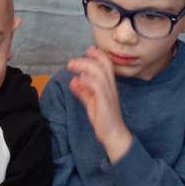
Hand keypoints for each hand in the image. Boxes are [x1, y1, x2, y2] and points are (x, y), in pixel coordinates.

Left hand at [67, 47, 132, 161]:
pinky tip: (80, 79)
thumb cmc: (104, 119)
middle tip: (73, 61)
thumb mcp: (91, 102)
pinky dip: (88, 79)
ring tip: (72, 66)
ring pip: (99, 72)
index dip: (97, 55)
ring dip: (84, 66)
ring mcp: (109, 93)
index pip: (106, 64)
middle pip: (103, 64)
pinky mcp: (105, 101)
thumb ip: (83, 91)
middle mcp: (110, 86)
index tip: (87, 51)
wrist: (113, 134)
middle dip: (88, 58)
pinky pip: (98, 85)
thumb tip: (74, 81)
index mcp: (108, 85)